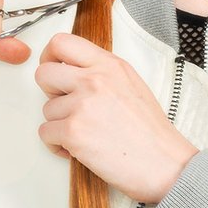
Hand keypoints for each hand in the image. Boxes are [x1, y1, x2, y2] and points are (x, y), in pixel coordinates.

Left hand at [33, 32, 196, 204]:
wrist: (164, 164)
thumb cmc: (151, 133)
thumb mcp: (131, 85)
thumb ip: (102, 73)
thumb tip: (73, 74)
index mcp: (110, 65)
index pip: (62, 43)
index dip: (49, 57)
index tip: (52, 68)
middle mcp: (94, 80)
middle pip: (44, 73)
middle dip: (50, 92)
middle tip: (66, 106)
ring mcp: (82, 105)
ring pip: (47, 109)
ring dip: (60, 124)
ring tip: (85, 135)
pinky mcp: (73, 132)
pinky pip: (46, 133)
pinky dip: (56, 145)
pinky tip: (77, 149)